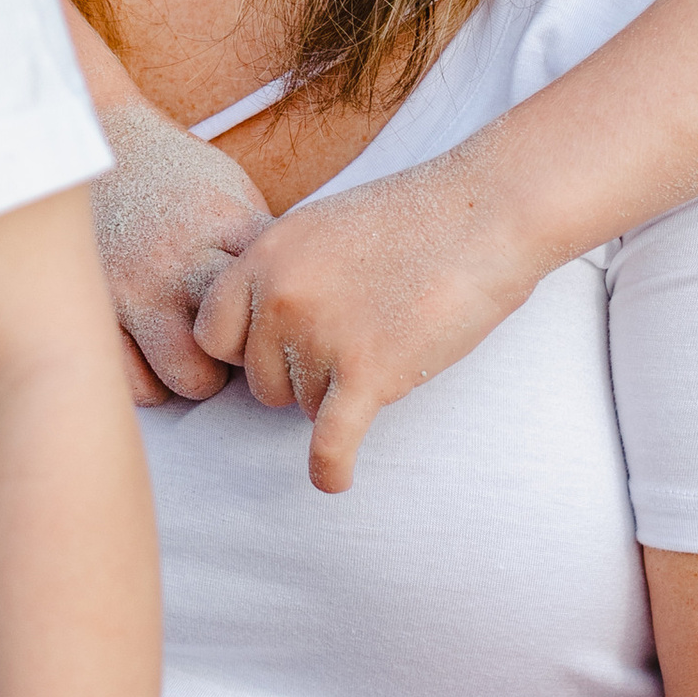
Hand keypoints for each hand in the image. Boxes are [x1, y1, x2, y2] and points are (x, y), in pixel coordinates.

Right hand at [93, 96, 272, 404]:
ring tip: (201, 348)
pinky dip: (154, 380)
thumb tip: (310, 305)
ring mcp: (132, 289)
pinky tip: (161, 353)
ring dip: (202, 374)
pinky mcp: (98, 310)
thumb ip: (261, 250)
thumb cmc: (181, 178)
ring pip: (189, 377)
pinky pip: (137, 383)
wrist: (103, 146)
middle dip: (249, 355)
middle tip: (245, 340)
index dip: (288, 320)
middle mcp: (176, 260)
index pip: (276, 300)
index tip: (286, 318)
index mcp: (222, 225)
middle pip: (240, 350)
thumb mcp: (234, 195)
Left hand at [190, 133, 542, 491]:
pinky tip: (335, 481)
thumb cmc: (412, 219)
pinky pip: (331, 442)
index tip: (278, 350)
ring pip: (304, 407)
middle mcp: (279, 296)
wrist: (486, 214)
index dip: (243, 350)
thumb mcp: (321, 227)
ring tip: (384, 348)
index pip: (211, 336)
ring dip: (340, 395)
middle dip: (299, 376)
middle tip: (353, 342)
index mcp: (263, 255)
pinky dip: (331, 469)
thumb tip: (255, 325)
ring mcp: (321, 335)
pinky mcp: (368, 372)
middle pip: (259, 381)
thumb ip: (281, 273)